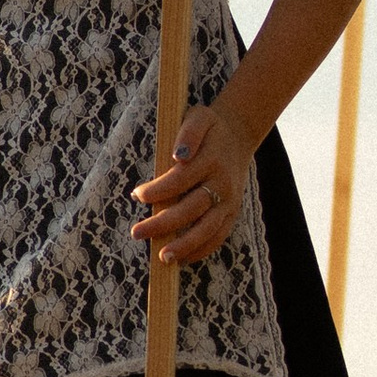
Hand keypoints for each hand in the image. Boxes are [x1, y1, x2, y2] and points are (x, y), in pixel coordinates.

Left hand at [133, 101, 253, 266]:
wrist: (239, 135)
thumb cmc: (210, 128)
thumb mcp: (199, 117)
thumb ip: (188, 132)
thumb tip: (178, 156)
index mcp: (212, 160)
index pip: (181, 180)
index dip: (158, 190)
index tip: (137, 194)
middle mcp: (223, 184)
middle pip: (192, 209)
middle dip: (163, 223)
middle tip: (137, 233)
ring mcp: (229, 201)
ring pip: (208, 228)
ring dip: (185, 245)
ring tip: (163, 257)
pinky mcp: (232, 212)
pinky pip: (218, 236)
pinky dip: (201, 250)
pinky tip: (181, 259)